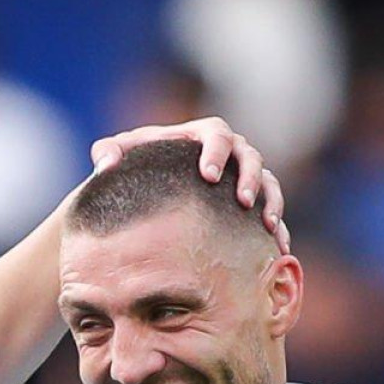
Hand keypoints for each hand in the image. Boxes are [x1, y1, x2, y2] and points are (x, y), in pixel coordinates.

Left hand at [90, 116, 291, 253]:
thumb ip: (107, 152)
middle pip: (250, 156)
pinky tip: (278, 249)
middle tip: (244, 202)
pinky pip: (272, 211)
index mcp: (200, 136)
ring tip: (267, 225)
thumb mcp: (117, 156)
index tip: (210, 175)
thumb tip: (105, 164)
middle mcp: (229, 153)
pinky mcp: (252, 204)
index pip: (217, 134)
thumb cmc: (136, 169)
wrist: (150, 195)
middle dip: (251, 178)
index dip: (217, 152)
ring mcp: (243, 178)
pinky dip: (278, 228)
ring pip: (269, 182)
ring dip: (272, 201)